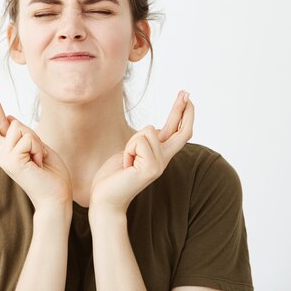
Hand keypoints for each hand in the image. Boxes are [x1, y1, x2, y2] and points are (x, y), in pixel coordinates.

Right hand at [0, 82, 72, 209]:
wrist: (56, 197)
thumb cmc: (51, 174)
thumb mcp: (37, 147)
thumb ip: (23, 135)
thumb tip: (11, 119)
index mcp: (8, 149)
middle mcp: (2, 153)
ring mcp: (6, 157)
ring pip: (18, 127)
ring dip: (35, 140)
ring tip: (40, 158)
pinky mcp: (13, 161)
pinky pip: (27, 138)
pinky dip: (38, 148)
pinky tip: (40, 163)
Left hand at [89, 90, 193, 213]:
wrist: (105, 198)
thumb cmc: (114, 176)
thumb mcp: (131, 152)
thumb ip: (144, 142)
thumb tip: (153, 128)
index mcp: (159, 155)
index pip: (177, 132)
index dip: (182, 114)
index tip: (186, 98)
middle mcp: (164, 160)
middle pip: (181, 130)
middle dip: (182, 108)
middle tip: (186, 91)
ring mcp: (159, 165)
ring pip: (147, 131)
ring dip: (131, 143)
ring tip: (126, 161)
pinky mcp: (151, 168)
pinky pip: (139, 141)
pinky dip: (128, 150)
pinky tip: (125, 166)